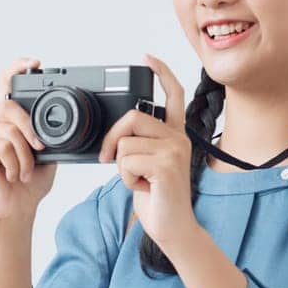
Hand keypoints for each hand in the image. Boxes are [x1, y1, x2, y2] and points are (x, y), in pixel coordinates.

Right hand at [0, 56, 57, 222]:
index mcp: (7, 118)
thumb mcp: (47, 153)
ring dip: (25, 156)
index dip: (17, 69)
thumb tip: (59, 123)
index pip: (6, 83)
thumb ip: (47, 133)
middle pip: (11, 106)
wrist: (17, 209)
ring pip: (10, 130)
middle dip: (31, 130)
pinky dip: (15, 164)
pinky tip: (12, 175)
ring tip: (23, 171)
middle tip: (39, 150)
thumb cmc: (29, 183)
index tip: (34, 63)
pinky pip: (2, 146)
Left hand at [97, 53, 199, 248]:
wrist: (173, 229)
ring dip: (120, 167)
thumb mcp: (145, 166)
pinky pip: (126, 161)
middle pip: (132, 117)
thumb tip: (115, 138)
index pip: (172, 95)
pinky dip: (125, 178)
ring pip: (125, 143)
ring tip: (138, 181)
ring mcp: (174, 151)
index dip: (160, 73)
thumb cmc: (158, 199)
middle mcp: (178, 138)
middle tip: (109, 160)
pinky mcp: (166, 166)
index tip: (146, 58)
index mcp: (174, 135)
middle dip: (112, 139)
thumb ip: (138, 145)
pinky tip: (142, 188)